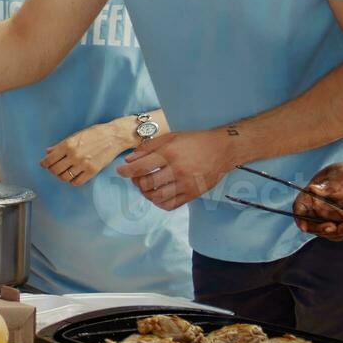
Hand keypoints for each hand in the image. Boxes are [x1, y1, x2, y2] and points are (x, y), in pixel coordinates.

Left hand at [42, 119, 133, 186]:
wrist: (114, 136)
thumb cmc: (95, 133)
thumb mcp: (76, 135)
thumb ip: (60, 145)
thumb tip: (48, 152)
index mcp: (68, 145)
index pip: (49, 159)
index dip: (44, 164)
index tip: (44, 165)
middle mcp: (74, 155)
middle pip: (55, 170)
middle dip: (52, 170)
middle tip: (54, 168)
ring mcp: (83, 164)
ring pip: (65, 177)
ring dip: (62, 176)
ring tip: (64, 172)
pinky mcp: (92, 171)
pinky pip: (77, 182)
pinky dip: (73, 181)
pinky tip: (74, 176)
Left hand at [117, 129, 244, 209]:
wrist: (222, 149)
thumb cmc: (194, 141)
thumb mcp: (170, 137)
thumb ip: (148, 148)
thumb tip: (129, 160)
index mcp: (170, 153)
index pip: (141, 167)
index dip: (126, 171)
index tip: (120, 171)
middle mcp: (177, 170)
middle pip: (147, 183)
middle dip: (137, 182)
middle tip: (137, 178)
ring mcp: (186, 184)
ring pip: (157, 197)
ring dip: (146, 194)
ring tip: (147, 187)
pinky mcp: (193, 194)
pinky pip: (170, 205)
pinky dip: (159, 203)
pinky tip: (158, 195)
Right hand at [294, 156, 342, 240]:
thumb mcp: (340, 176)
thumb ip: (328, 185)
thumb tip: (312, 189)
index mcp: (314, 192)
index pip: (300, 206)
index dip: (299, 217)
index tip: (304, 226)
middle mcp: (319, 205)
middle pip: (310, 222)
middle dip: (319, 229)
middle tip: (331, 227)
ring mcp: (331, 214)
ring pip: (324, 230)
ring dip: (333, 233)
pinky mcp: (342, 220)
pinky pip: (338, 233)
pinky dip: (342, 234)